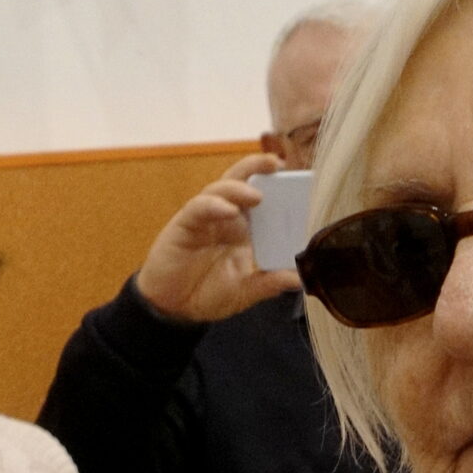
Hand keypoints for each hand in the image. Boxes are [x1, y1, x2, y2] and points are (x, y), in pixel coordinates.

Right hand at [134, 152, 302, 322]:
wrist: (174, 308)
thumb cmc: (206, 294)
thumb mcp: (245, 292)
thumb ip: (269, 283)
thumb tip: (299, 278)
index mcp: (243, 230)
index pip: (262, 201)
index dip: (277, 189)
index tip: (298, 182)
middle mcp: (225, 218)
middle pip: (241, 182)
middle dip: (258, 168)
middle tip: (277, 164)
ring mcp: (204, 219)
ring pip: (220, 189)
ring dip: (238, 188)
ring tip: (257, 195)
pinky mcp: (184, 225)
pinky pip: (198, 208)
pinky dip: (214, 205)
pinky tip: (228, 210)